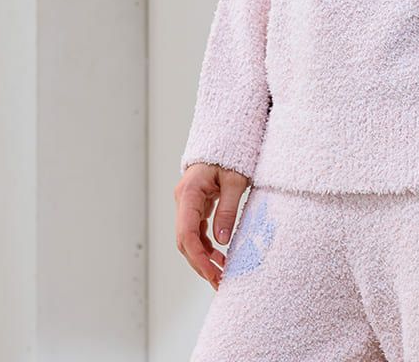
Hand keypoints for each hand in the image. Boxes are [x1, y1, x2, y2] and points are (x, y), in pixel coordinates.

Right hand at [174, 163, 250, 291]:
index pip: (187, 234)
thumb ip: (228, 209)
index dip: (198, 258)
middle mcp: (183, 200)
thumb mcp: (235, 180)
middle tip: (219, 281)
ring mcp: (187, 203)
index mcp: (189, 193)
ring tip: (222, 273)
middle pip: (184, 241)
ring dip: (203, 258)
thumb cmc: (230, 153)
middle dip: (200, 264)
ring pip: (189, 239)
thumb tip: (222, 241)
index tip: (213, 274)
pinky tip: (219, 256)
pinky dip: (206, 246)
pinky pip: (196, 230)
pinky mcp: (195, 205)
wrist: (225, 136)